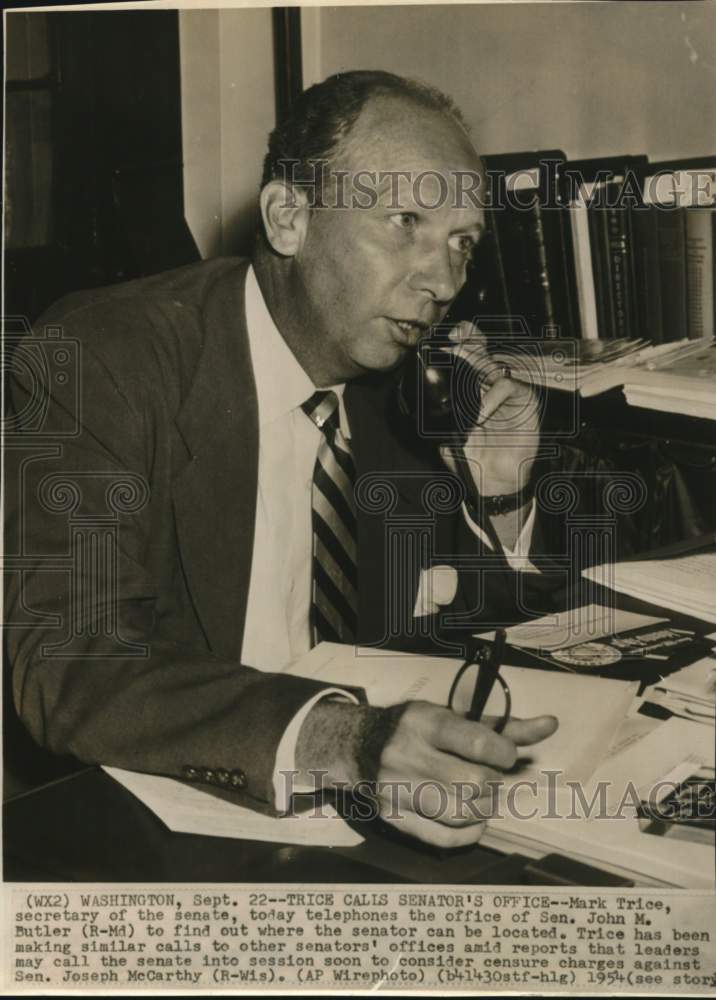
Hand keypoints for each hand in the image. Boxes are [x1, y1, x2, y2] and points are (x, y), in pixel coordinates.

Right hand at [296, 700, 557, 847]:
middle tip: (488, 777)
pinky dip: (468, 834)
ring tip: (479, 796)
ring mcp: (398, 789)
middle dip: (492, 784)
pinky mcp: (393, 818)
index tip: (503, 755)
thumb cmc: (415, 728)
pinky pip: (443, 839)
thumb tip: (551, 724)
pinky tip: (472, 820)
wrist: (355, 745)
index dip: (505, 755)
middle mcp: (408, 754)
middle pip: (474, 783)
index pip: (479, 744)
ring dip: (483, 809)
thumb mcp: (452, 717)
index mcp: (426, 722)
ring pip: (460, 814)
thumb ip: (503, 727)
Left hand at [439, 322, 541, 496]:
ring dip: (477, 368)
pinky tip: (480, 415)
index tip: (449, 337)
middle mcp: (491, 385)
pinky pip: (508, 387)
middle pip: (482, 351)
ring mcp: (509, 392)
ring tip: (462, 383)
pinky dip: (491, 399)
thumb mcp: (446, 433)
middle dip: (468, 344)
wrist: (491, 481)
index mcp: (472, 387)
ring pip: (494, 365)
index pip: (470, 353)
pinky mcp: (526, 401)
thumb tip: (423, 398)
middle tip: (454, 345)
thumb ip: (438, 415)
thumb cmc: (471, 457)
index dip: (463, 339)